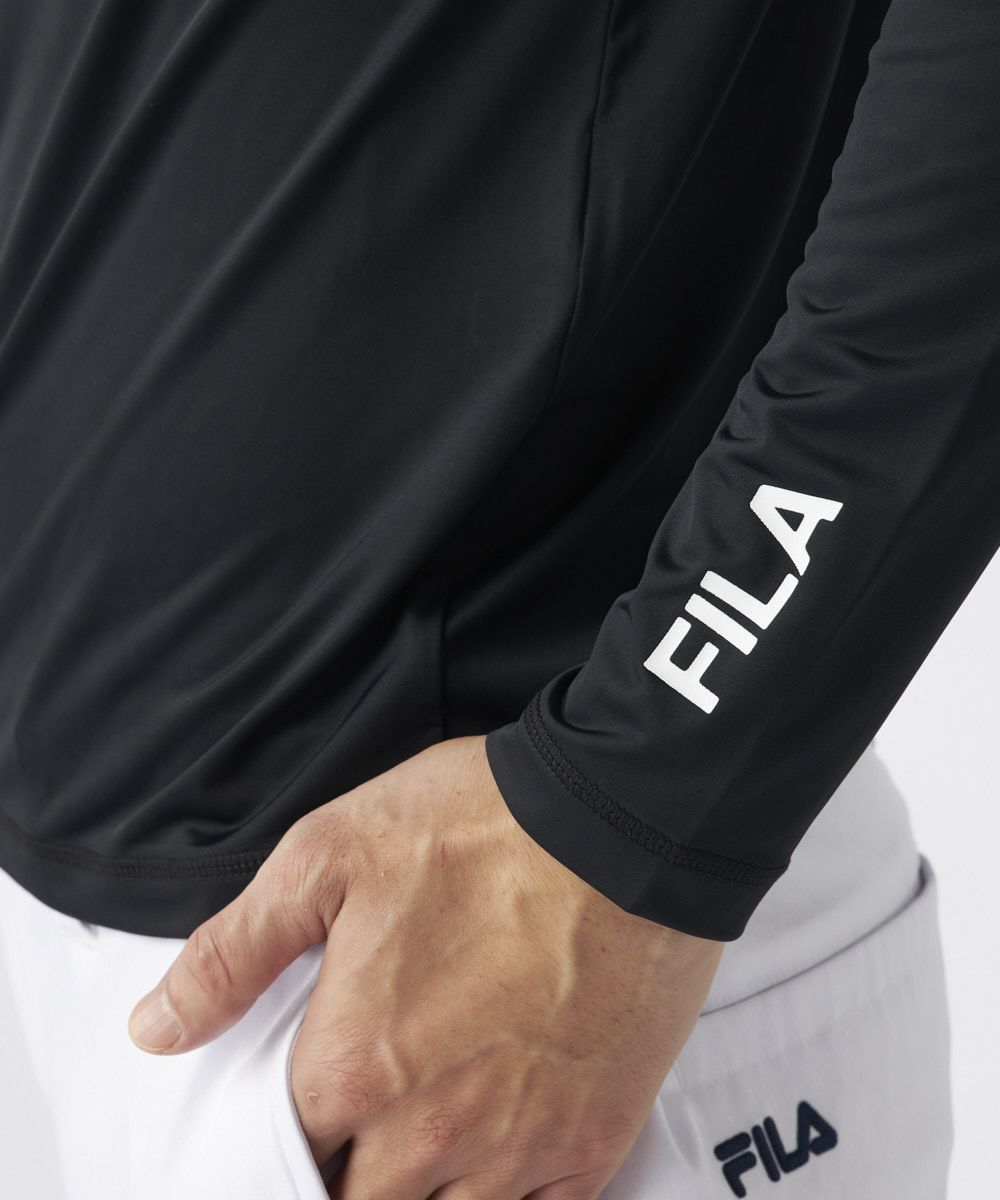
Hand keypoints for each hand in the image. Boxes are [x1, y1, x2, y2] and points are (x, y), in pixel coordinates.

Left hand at [127, 735, 722, 1198]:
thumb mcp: (330, 853)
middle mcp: (429, 1132)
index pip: (282, 1159)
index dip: (285, 1137)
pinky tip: (494, 1161)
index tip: (306, 1109)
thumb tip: (155, 1027)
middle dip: (345, 1173)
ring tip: (422, 1138)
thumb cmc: (483, 825)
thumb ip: (235, 953)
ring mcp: (519, 1146)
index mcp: (351, 1067)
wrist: (623, 819)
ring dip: (420, 1190)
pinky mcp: (593, 1137)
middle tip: (361, 1123)